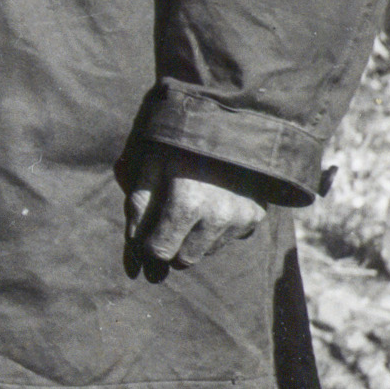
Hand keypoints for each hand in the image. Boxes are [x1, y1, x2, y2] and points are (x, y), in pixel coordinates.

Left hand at [128, 150, 268, 272]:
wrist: (228, 124)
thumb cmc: (178, 146)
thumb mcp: (149, 169)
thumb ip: (138, 212)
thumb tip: (133, 264)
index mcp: (186, 204)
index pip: (160, 251)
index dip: (148, 244)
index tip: (147, 232)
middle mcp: (219, 217)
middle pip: (184, 260)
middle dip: (171, 245)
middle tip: (168, 216)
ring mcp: (241, 219)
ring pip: (206, 252)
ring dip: (194, 239)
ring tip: (191, 204)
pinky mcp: (256, 217)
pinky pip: (228, 239)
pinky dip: (216, 230)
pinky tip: (212, 202)